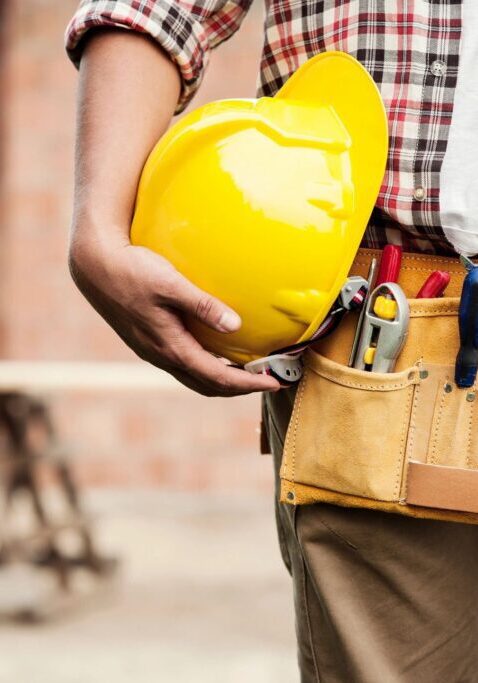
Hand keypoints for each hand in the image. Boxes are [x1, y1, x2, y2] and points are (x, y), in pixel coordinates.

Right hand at [69, 230, 280, 395]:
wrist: (94, 267)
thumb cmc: (133, 270)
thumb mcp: (170, 284)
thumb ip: (204, 305)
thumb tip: (236, 326)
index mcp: (171, 347)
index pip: (218, 378)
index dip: (248, 384)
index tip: (275, 382)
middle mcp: (162, 356)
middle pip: (207, 386)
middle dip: (239, 388)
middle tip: (267, 380)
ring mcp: (153, 351)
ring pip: (194, 378)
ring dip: (222, 380)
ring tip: (247, 372)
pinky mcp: (149, 341)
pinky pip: (183, 365)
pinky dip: (206, 368)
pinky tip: (216, 352)